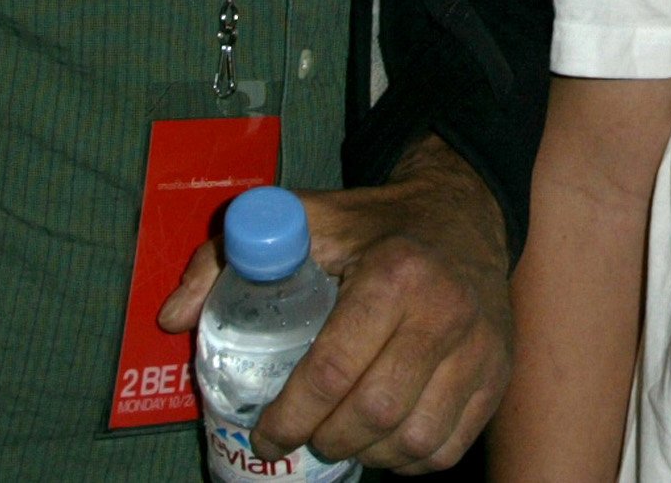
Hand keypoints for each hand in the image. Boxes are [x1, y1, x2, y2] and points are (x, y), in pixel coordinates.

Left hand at [161, 137, 512, 473]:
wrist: (465, 211)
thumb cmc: (373, 225)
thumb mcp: (303, 222)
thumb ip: (227, 258)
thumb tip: (173, 318)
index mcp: (394, 273)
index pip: (332, 370)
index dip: (289, 417)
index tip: (265, 433)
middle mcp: (446, 312)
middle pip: (374, 414)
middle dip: (323, 440)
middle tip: (300, 436)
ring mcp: (480, 348)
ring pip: (414, 440)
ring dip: (366, 455)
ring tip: (340, 437)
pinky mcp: (498, 374)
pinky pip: (447, 446)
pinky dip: (407, 459)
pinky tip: (383, 439)